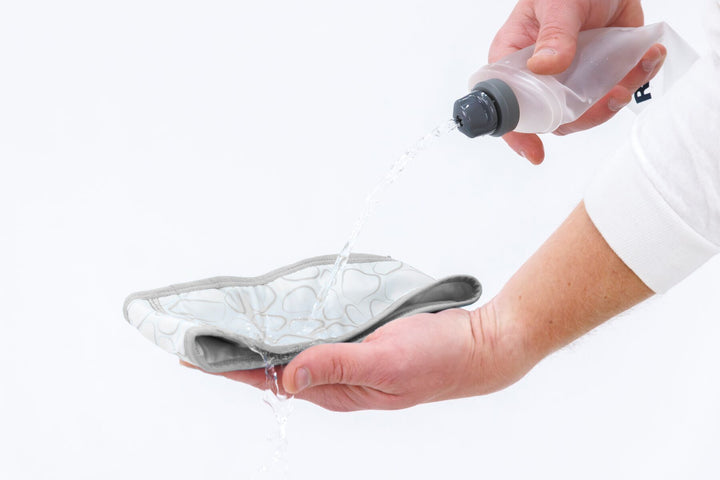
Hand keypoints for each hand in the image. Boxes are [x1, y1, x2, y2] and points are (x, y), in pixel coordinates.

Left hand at [189, 306, 532, 410]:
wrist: (480, 347)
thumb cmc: (438, 360)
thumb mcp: (385, 364)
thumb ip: (337, 366)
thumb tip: (288, 376)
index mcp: (336, 391)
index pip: (272, 380)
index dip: (233, 368)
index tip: (197, 355)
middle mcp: (337, 380)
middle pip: (278, 368)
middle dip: (241, 354)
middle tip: (208, 332)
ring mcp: (351, 363)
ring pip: (298, 352)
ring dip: (268, 340)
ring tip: (237, 324)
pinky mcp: (363, 345)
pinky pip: (321, 338)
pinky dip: (298, 328)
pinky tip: (289, 316)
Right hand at [488, 0, 665, 163]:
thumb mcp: (556, 3)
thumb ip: (553, 34)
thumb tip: (545, 66)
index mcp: (515, 59)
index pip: (507, 104)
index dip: (517, 132)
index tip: (534, 152)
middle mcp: (539, 75)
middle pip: (551, 118)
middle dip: (584, 116)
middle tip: (611, 95)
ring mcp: (569, 78)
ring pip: (584, 112)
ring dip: (615, 99)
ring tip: (638, 68)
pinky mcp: (599, 74)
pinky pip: (613, 92)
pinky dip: (636, 80)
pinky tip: (649, 58)